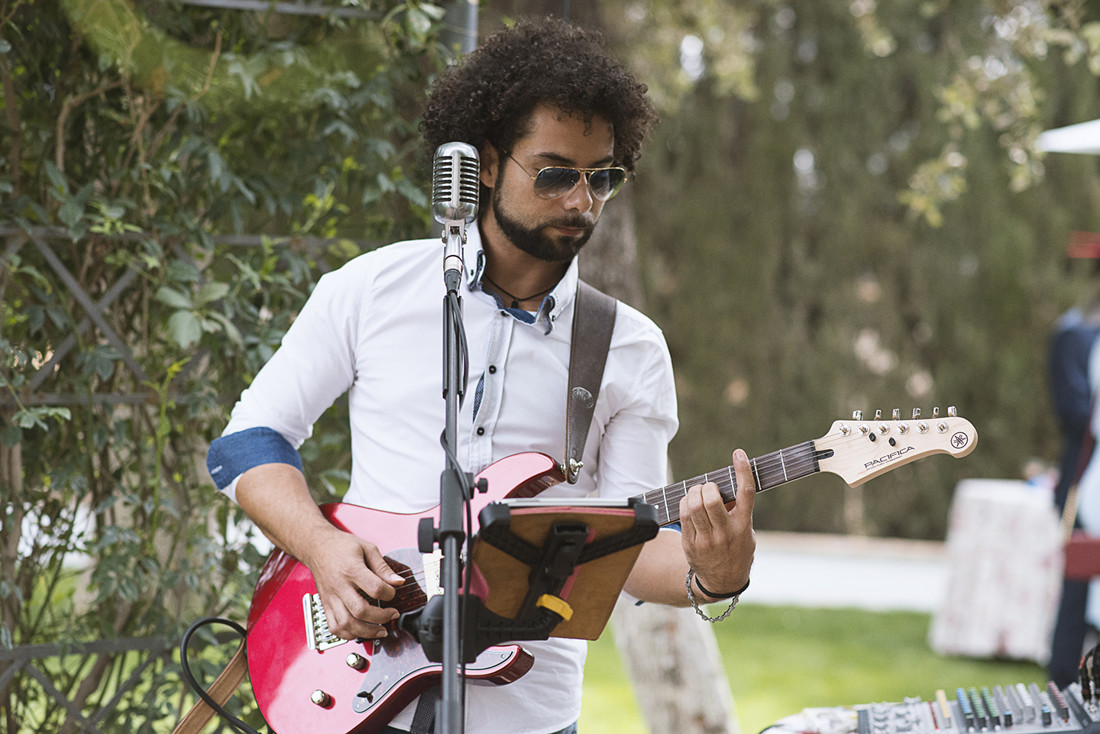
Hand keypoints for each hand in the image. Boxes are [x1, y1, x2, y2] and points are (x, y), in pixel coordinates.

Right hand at [302, 526, 405, 639]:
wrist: (317, 547)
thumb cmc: (341, 546)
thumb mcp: (367, 548)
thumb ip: (383, 567)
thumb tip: (398, 582)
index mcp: (351, 569)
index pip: (375, 588)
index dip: (390, 594)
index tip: (393, 592)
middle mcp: (339, 586)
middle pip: (360, 610)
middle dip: (381, 617)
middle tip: (392, 614)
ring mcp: (330, 598)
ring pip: (346, 624)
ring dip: (366, 631)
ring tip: (380, 630)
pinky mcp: (325, 605)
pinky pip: (334, 627)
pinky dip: (348, 635)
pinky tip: (361, 631)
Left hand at [678, 448, 756, 597]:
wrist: (723, 582)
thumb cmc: (737, 550)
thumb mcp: (746, 533)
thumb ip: (739, 511)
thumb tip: (726, 484)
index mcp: (744, 526)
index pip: (746, 493)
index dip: (743, 470)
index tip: (739, 454)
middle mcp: (726, 533)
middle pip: (711, 499)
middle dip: (707, 486)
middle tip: (708, 487)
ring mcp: (707, 540)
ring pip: (694, 506)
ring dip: (694, 492)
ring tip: (697, 494)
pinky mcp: (691, 544)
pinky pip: (683, 516)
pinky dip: (685, 503)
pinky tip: (689, 503)